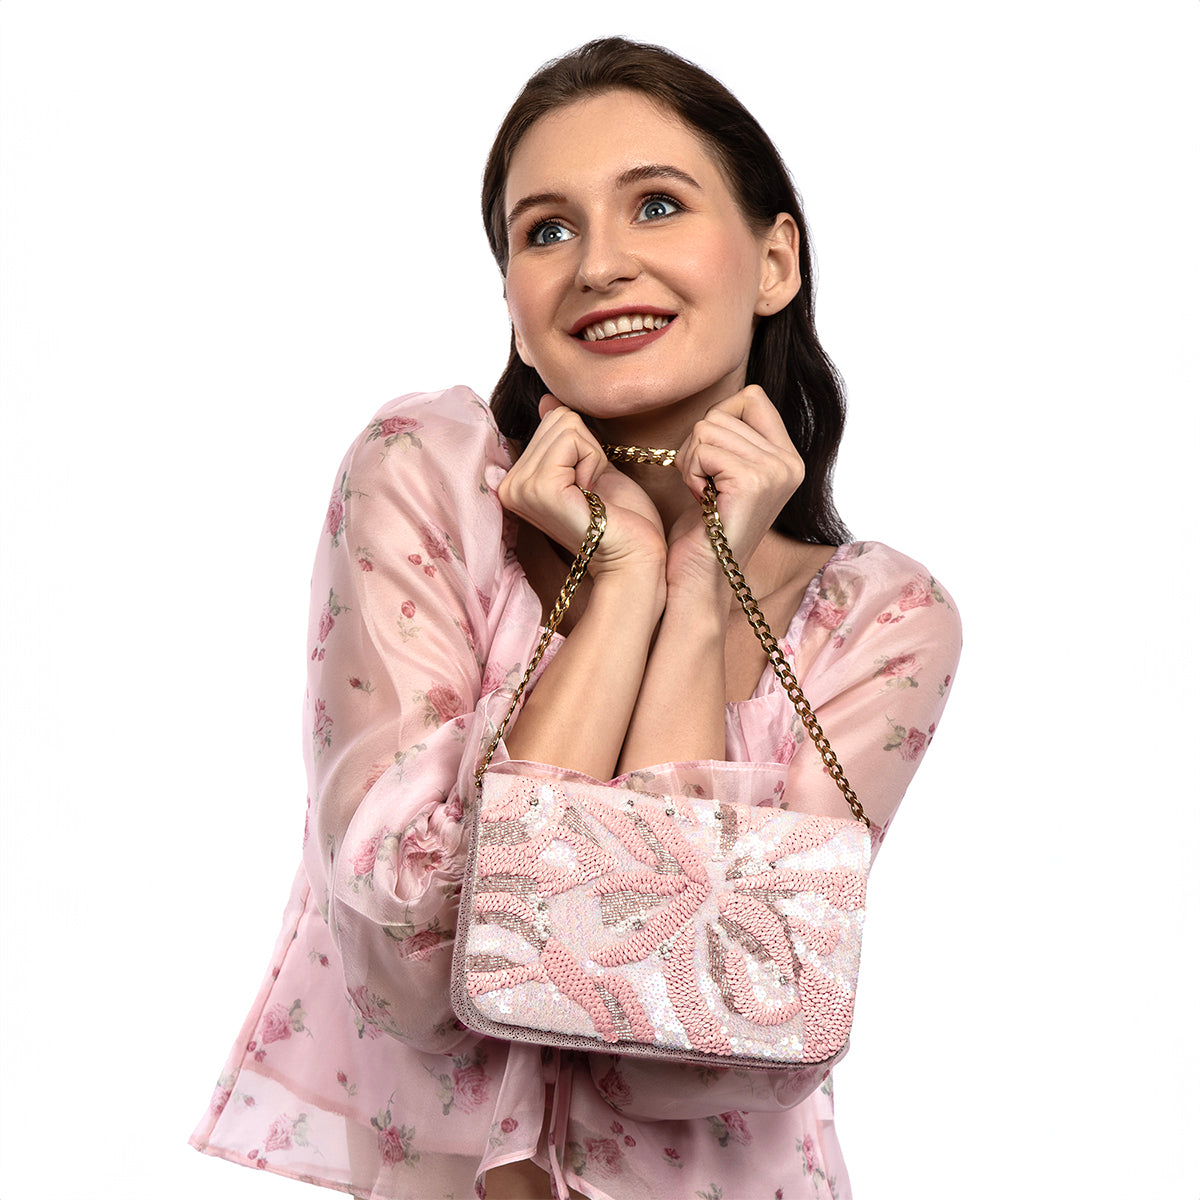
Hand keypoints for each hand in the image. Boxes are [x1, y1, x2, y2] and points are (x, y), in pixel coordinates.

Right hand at [498, 395, 667, 578]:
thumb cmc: (620, 518)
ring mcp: (521, 488)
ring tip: (592, 493)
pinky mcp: (540, 488)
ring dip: (591, 456)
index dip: (583, 446)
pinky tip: (592, 495)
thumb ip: (564, 436)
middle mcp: (510, 485)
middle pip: (557, 418)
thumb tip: (547, 400)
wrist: (635, 555)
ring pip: (566, 423)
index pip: (552, 420)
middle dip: (587, 448)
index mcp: (517, 481)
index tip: (588, 486)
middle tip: (592, 491)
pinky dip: (593, 461)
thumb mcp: (589, 465)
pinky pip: (573, 439)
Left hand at [667, 386, 804, 595]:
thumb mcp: (727, 473)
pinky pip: (702, 448)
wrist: (699, 577)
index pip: (751, 396)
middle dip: (698, 446)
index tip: (714, 465)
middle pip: (724, 410)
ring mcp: (775, 471)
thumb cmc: (703, 529)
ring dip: (690, 461)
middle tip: (705, 487)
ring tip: (704, 496)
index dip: (718, 422)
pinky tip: (703, 502)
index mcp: (789, 458)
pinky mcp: (753, 481)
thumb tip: (730, 401)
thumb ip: (736, 438)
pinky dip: (690, 473)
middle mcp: (791, 463)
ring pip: (708, 426)